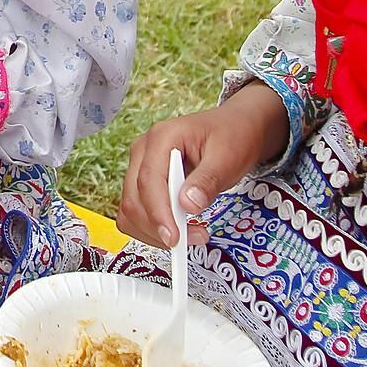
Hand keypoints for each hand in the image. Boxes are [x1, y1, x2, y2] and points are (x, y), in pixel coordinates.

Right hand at [118, 83, 288, 247]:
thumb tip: (187, 205)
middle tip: (195, 238)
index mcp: (162, 137)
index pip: (149, 181)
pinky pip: (137, 210)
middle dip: (158, 226)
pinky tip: (176, 229)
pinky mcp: (144, 180)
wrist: (235, 127)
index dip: (159, 213)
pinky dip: (151, 227)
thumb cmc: (232, 137)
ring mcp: (141, 164)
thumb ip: (207, 181)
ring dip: (153, 231)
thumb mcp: (228, 157)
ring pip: (131, 208)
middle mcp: (144, 149)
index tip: (175, 238)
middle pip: (134, 198)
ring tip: (191, 234)